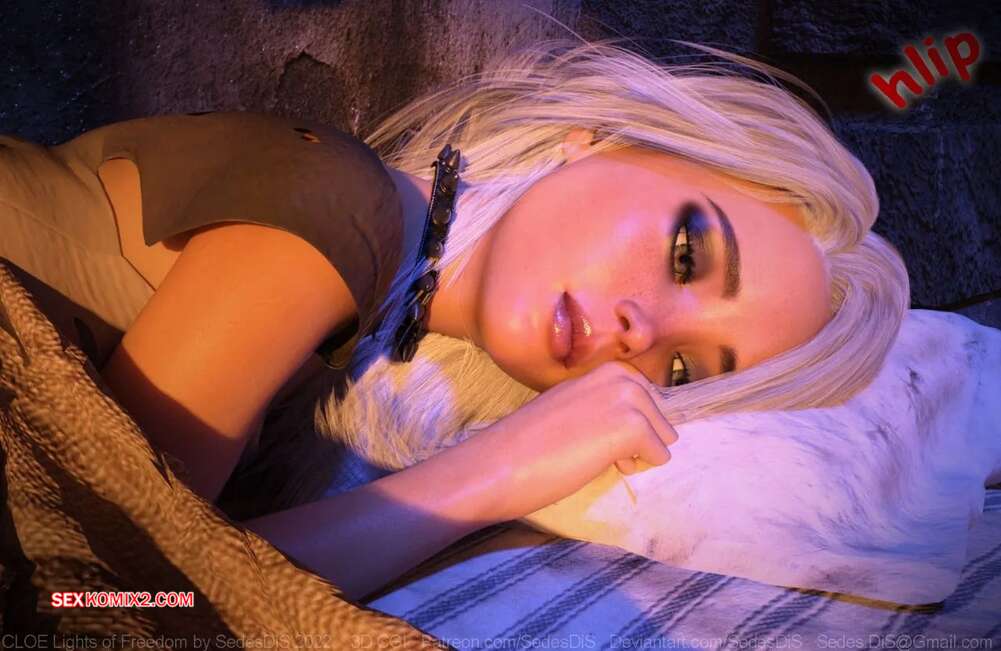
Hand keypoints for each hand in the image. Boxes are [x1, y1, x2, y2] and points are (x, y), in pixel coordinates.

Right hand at [475, 360, 678, 520]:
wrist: (498, 462)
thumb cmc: (526, 443)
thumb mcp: (570, 409)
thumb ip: (602, 408)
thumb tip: (638, 430)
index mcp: (603, 370)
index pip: (646, 399)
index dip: (625, 424)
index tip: (591, 433)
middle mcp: (619, 376)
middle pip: (660, 417)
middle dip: (636, 439)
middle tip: (592, 447)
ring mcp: (628, 397)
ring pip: (664, 436)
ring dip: (636, 454)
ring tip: (594, 455)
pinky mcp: (632, 426)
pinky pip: (659, 455)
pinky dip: (635, 468)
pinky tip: (599, 464)